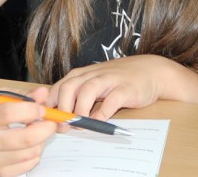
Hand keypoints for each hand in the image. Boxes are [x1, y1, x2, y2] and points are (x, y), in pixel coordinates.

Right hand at [0, 86, 56, 176]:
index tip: (41, 108)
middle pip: (25, 139)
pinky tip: (29, 144)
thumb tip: (43, 94)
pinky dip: (35, 153)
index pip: (9, 113)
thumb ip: (22, 95)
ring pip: (31, 152)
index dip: (30, 110)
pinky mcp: (0, 172)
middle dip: (45, 128)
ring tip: (35, 131)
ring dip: (41, 140)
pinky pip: (29, 164)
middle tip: (51, 121)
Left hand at [49, 55, 171, 125]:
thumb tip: (58, 118)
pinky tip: (98, 122)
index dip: (50, 106)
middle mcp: (91, 75)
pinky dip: (102, 113)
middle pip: (68, 88)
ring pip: (86, 91)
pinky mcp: (124, 89)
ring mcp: (108, 80)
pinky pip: (110, 101)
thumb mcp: (93, 85)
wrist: (149, 71)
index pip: (57, 88)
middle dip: (62, 109)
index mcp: (80, 75)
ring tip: (79, 125)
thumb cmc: (116, 81)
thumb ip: (76, 97)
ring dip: (79, 110)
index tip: (48, 122)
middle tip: (63, 127)